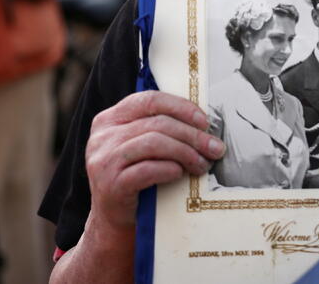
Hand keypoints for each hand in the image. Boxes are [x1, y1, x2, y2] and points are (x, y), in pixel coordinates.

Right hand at [85, 91, 223, 231]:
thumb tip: (204, 123)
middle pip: (157, 123)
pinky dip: (170, 169)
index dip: (181, 107)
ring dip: (186, 152)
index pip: (150, 100)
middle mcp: (103, 136)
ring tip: (202, 164)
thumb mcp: (143, 145)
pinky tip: (181, 173)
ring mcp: (104, 160)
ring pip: (154, 143)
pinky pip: (147, 170)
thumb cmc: (137, 177)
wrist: (115, 218)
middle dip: (192, 135)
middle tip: (214, 148)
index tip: (204, 121)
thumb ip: (161, 128)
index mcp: (111, 119)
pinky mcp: (110, 185)